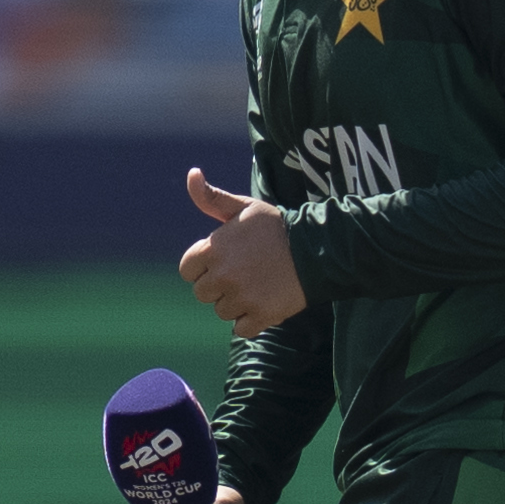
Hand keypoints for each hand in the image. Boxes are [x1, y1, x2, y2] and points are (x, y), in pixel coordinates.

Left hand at [179, 170, 308, 331]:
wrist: (316, 249)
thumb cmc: (275, 227)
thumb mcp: (244, 208)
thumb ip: (212, 198)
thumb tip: (192, 174)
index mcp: (213, 249)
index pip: (188, 270)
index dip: (204, 267)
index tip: (224, 261)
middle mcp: (223, 275)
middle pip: (203, 294)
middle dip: (219, 286)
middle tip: (245, 273)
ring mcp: (241, 297)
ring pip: (222, 312)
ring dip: (236, 303)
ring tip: (258, 285)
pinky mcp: (260, 315)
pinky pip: (241, 329)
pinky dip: (251, 321)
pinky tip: (264, 303)